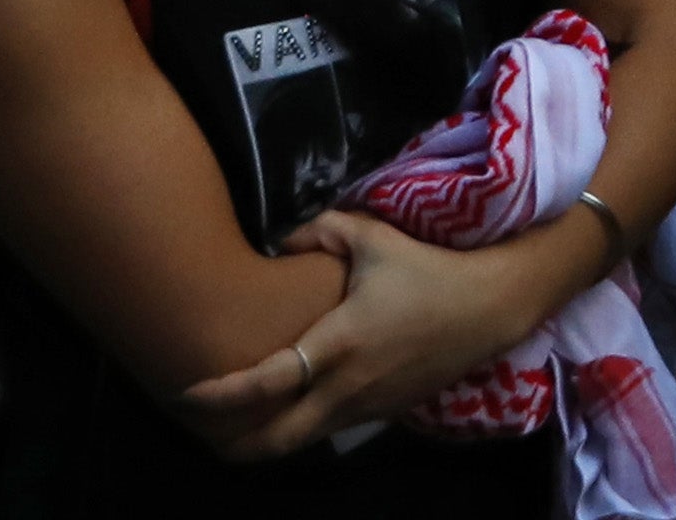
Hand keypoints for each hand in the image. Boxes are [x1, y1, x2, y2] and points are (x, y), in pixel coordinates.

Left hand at [184, 211, 559, 461]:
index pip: (265, 382)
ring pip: (302, 442)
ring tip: (236, 427)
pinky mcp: (383, 413)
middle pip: (277, 440)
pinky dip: (302, 428)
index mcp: (337, 344)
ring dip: (268, 440)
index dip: (220, 394)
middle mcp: (345, 387)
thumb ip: (321, 231)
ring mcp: (365, 407)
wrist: (490, 307)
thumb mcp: (374, 239)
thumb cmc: (428, 271)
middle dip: (235, 445)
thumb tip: (279, 239)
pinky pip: (329, 430)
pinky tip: (291, 410)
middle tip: (202, 433)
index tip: (185, 394)